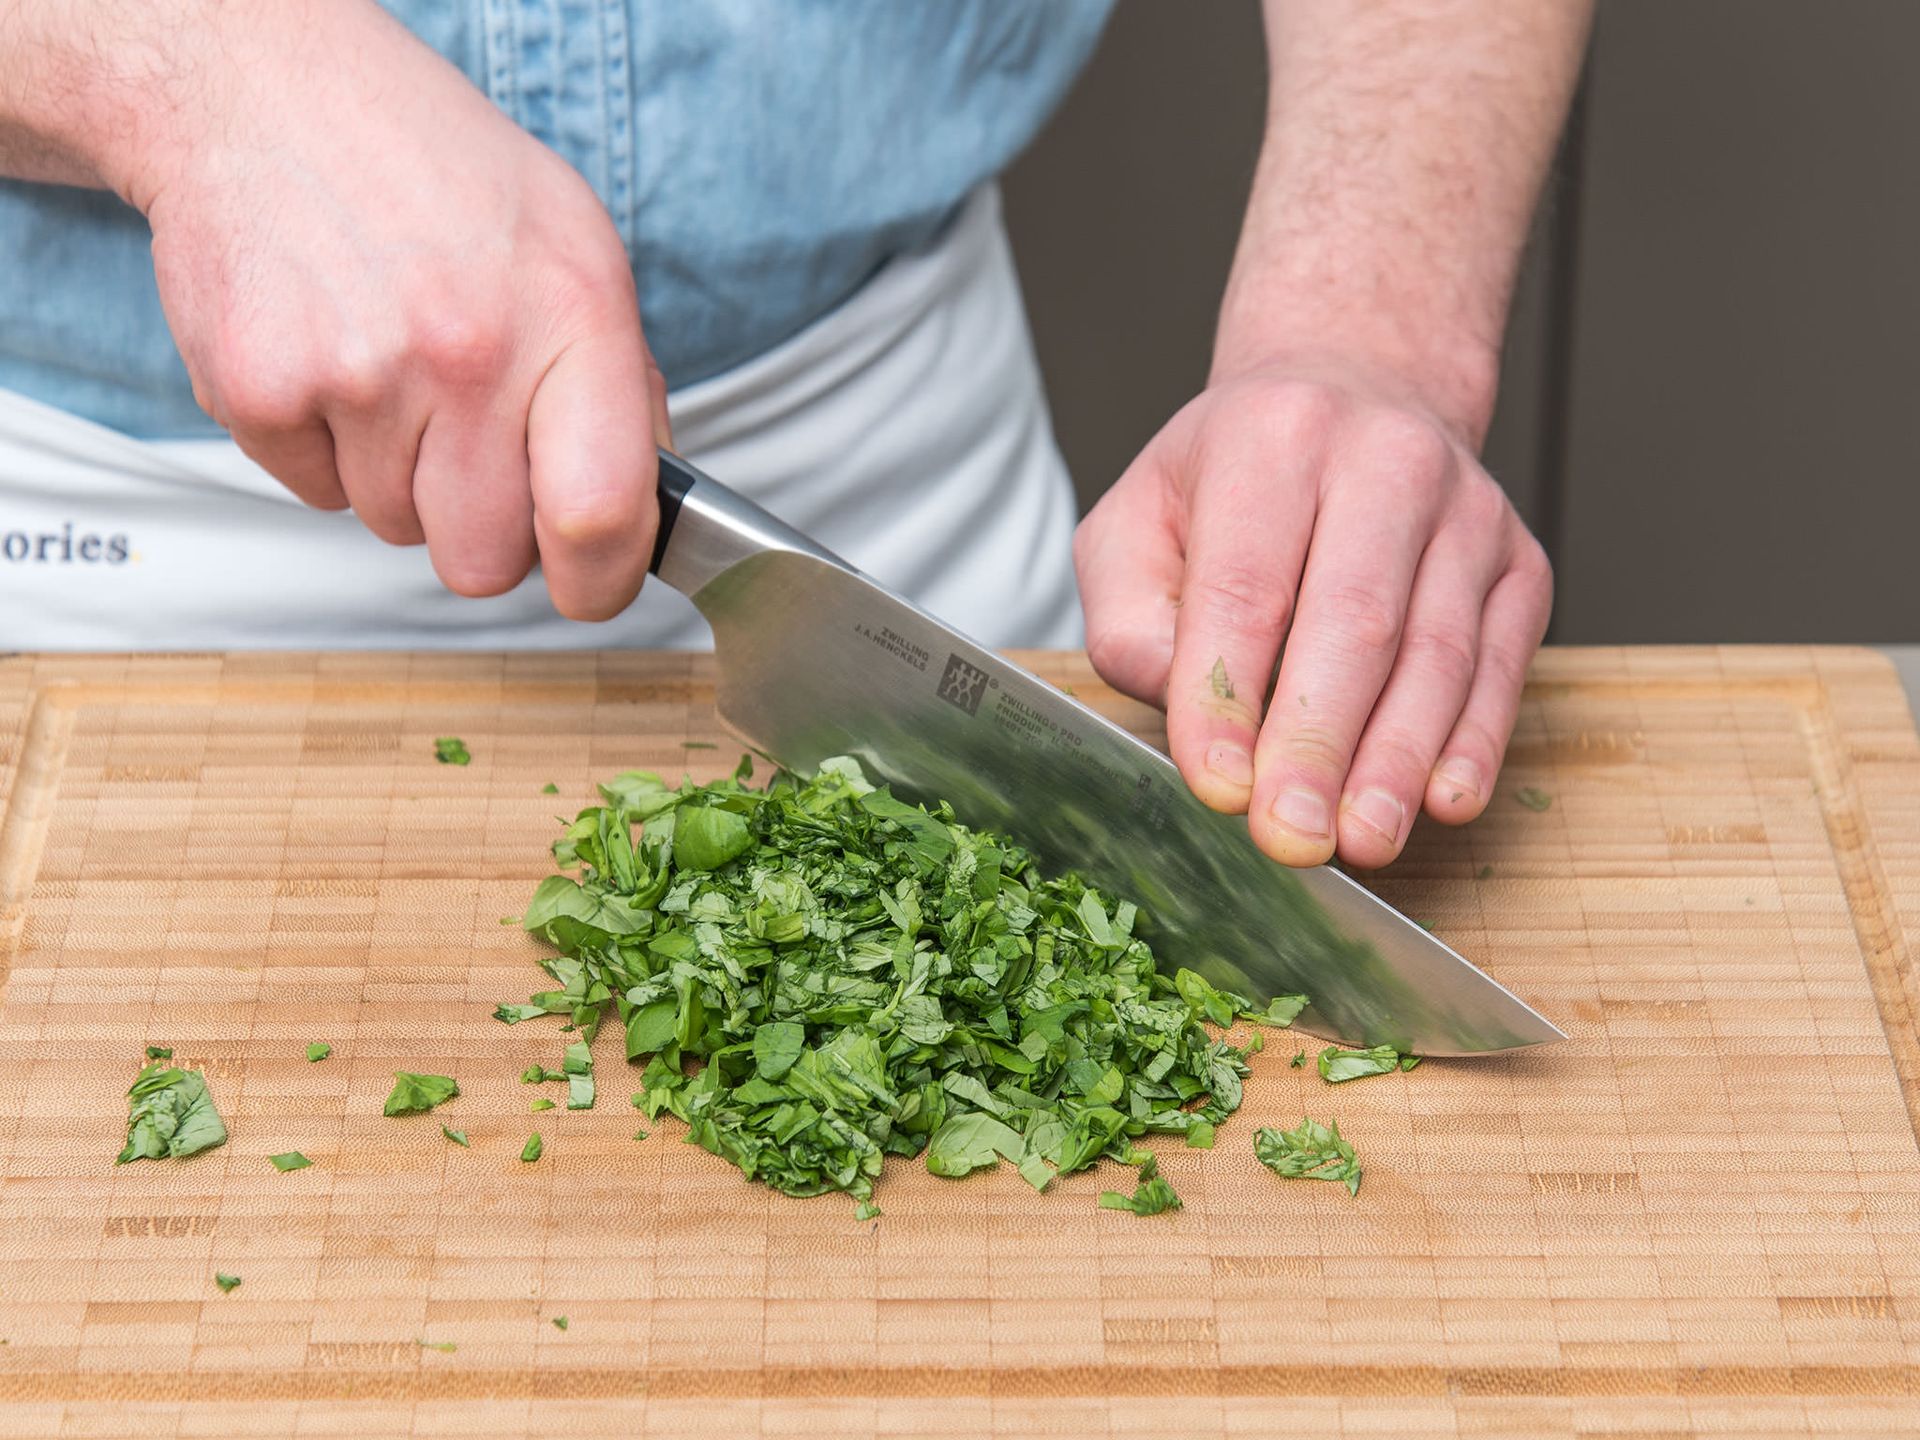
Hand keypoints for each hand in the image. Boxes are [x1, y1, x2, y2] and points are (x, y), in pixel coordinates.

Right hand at [123, 0, 669, 617]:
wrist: (271, 97)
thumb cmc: (438, 179)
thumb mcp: (576, 250)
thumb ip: (622, 386)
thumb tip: (644, 508)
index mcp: (571, 317)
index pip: (600, 516)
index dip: (600, 582)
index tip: (590, 584)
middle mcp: (468, 350)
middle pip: (484, 562)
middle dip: (483, 530)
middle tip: (471, 448)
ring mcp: (357, 374)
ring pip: (396, 529)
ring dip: (400, 478)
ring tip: (394, 370)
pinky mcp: (258, 390)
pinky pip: (315, 494)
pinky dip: (323, 449)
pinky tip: (333, 357)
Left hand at [1074, 357, 1551, 868]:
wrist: (1359, 391)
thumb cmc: (1234, 479)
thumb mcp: (1139, 520)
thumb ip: (1129, 614)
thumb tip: (1172, 696)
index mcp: (1273, 437)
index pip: (1245, 587)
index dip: (1228, 695)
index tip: (1216, 786)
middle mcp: (1384, 461)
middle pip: (1353, 622)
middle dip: (1318, 743)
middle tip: (1290, 836)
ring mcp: (1468, 512)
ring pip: (1437, 653)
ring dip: (1397, 761)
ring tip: (1361, 841)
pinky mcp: (1520, 564)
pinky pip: (1500, 666)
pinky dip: (1474, 742)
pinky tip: (1443, 801)